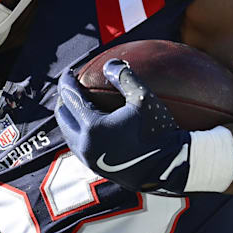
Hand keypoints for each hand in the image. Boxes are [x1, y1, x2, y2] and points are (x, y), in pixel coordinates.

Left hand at [56, 59, 191, 194]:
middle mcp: (85, 145)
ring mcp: (89, 159)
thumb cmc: (158, 132)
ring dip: (70, 117)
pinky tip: (92, 124)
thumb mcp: (145, 99)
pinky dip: (79, 131)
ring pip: (68, 133)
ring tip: (80, 104)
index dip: (67, 82)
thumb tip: (110, 64)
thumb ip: (125, 78)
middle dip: (64, 99)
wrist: (169, 168)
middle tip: (72, 87)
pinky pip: (79, 146)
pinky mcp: (97, 168)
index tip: (69, 72)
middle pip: (63, 117)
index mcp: (92, 127)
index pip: (70, 99)